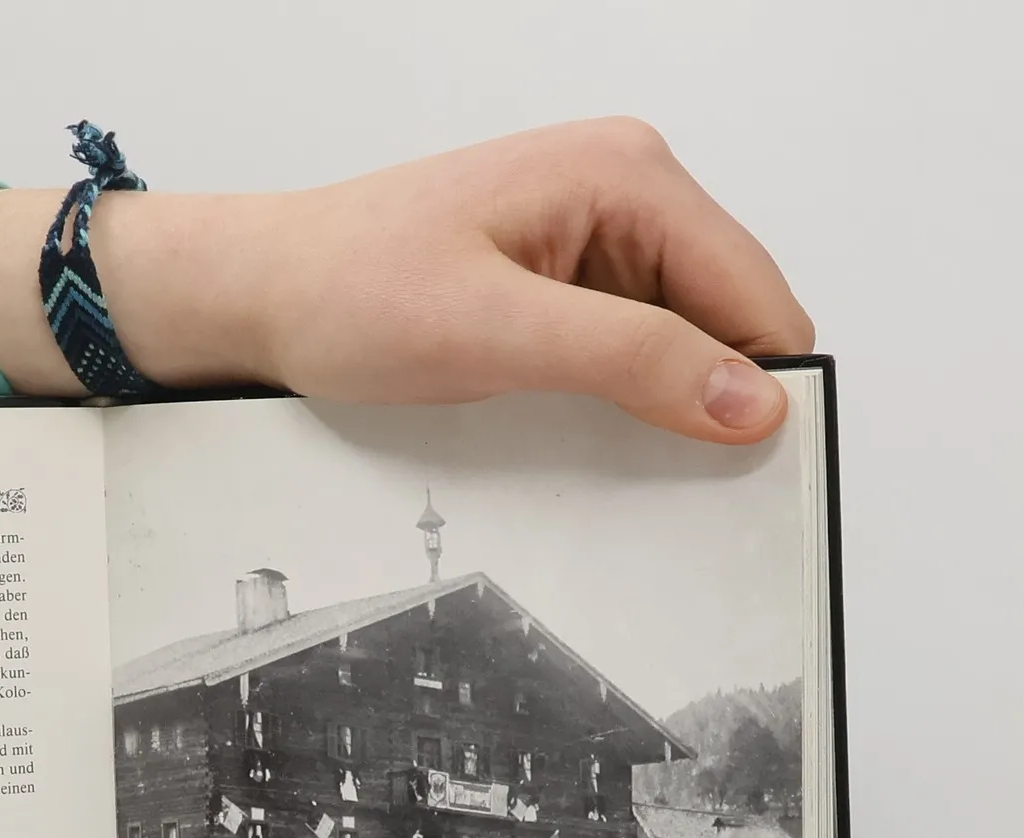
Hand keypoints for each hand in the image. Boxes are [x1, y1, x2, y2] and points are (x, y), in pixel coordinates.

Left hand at [0, 118, 812, 441]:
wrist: (260, 293)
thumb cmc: (349, 291)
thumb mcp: (497, 334)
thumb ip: (631, 361)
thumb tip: (751, 398)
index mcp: (628, 175)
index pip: (755, 291)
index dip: (763, 385)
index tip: (755, 472)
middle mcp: (624, 190)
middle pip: (726, 315)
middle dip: (709, 395)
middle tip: (665, 475)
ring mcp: (592, 235)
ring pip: (678, 339)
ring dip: (657, 400)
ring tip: (598, 441)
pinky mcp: (558, 279)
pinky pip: (624, 346)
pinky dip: (616, 395)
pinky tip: (570, 422)